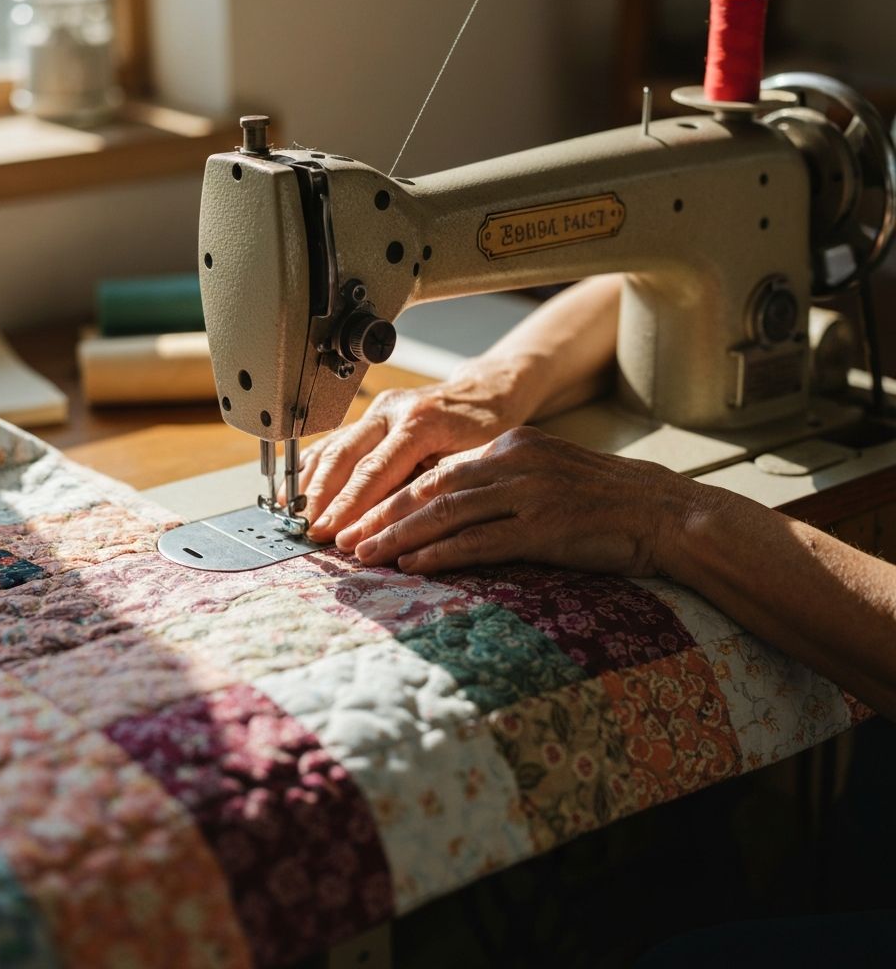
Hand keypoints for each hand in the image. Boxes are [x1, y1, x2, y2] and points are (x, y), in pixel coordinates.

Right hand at [287, 364, 529, 540]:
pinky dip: (312, 465)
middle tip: (307, 528)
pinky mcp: (368, 416)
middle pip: (345, 456)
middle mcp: (392, 411)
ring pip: (333, 446)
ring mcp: (377, 411)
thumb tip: (396, 522)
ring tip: (293, 512)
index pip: (375, 469)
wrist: (484, 393)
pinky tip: (297, 486)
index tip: (331, 531)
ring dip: (310, 482)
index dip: (349, 504)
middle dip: (322, 497)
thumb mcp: (470, 459)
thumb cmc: (485, 429)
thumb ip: (431, 485)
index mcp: (419, 422)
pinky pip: (333, 440)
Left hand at [334, 426, 703, 576]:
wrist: (663, 511)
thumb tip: (452, 508)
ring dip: (400, 535)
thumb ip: (501, 483)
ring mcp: (529, 493)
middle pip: (432, 489)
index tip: (362, 514)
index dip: (394, 495)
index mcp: (512, 445)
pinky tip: (412, 564)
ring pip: (447, 513)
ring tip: (365, 553)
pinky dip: (441, 553)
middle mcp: (514, 462)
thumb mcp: (547, 474)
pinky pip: (480, 541)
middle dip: (383, 514)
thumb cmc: (604, 500)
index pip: (439, 471)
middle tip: (345, 537)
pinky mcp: (543, 527)